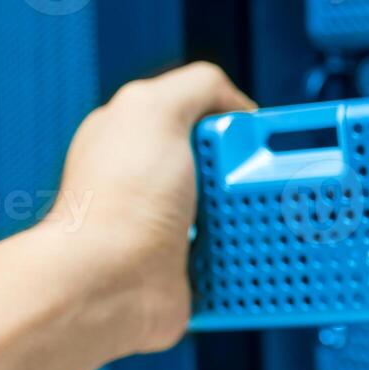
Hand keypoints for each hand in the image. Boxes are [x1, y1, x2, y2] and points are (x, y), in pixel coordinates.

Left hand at [45, 63, 254, 354]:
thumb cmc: (119, 202)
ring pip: (234, 212)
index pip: (199, 117)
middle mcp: (148, 181)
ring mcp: (167, 225)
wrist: (111, 283)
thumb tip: (237, 105)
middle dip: (252, 172)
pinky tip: (250, 253)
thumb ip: (197, 86)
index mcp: (133, 137)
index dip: (232, 125)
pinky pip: (233, 258)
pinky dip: (249, 257)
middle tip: (253, 181)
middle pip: (225, 165)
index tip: (254, 140)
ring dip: (255, 217)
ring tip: (257, 220)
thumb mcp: (155, 109)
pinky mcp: (186, 267)